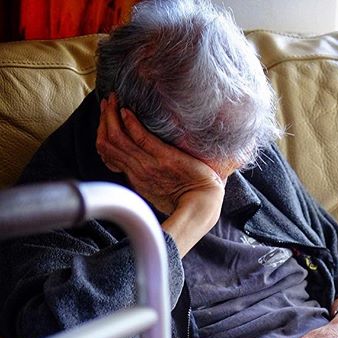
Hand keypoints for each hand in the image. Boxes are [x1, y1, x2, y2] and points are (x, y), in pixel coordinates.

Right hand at [96, 94, 225, 253]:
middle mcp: (138, 170)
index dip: (101, 134)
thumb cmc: (185, 198)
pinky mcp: (165, 159)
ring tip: (112, 100)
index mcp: (135, 177)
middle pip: (108, 143)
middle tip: (106, 102)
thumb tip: (140, 162)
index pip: (107, 153)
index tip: (104, 118)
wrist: (203, 206)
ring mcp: (150, 165)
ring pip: (118, 139)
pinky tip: (126, 111)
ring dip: (111, 116)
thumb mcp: (157, 189)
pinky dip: (131, 124)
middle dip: (104, 120)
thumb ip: (146, 174)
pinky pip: (142, 139)